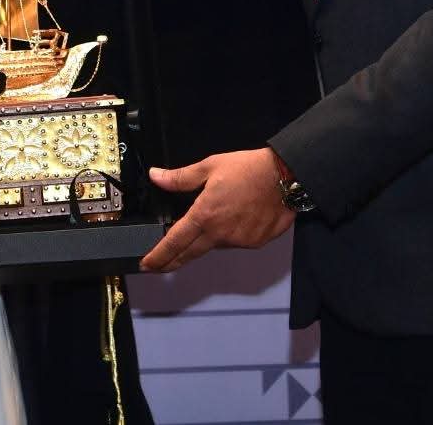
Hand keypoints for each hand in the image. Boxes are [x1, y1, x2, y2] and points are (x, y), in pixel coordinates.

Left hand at [140, 148, 294, 272]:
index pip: (175, 242)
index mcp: (204, 215)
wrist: (285, 175)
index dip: (158, 256)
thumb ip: (180, 177)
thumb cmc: (247, 168)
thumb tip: (156, 176)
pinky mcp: (255, 243)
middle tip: (158, 267)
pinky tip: (236, 219)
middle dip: (171, 262)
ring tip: (211, 222)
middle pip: (190, 254)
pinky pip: (235, 242)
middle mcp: (220, 234)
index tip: (147, 265)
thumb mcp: (210, 167)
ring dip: (207, 239)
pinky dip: (230, 235)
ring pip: (215, 245)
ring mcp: (238, 241)